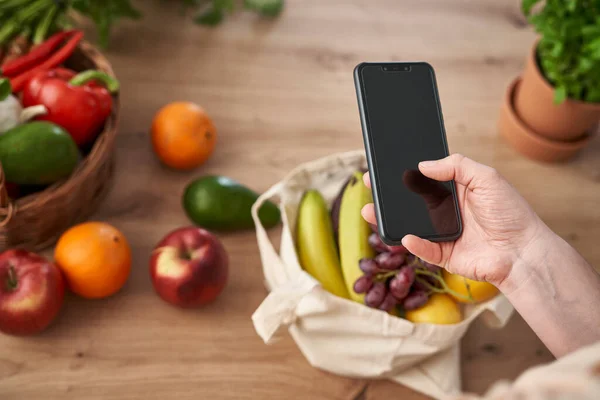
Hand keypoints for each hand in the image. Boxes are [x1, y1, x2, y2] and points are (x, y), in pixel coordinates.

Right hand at [362, 154, 543, 287]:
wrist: (523, 251)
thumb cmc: (510, 213)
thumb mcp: (487, 177)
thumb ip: (456, 166)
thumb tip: (423, 165)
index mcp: (455, 191)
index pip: (423, 180)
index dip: (405, 174)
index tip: (385, 167)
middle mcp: (445, 212)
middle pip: (410, 202)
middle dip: (389, 196)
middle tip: (370, 185)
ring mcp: (442, 234)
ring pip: (409, 226)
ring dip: (389, 220)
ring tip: (371, 211)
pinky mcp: (444, 255)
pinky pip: (423, 250)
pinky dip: (413, 244)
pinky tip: (406, 236)